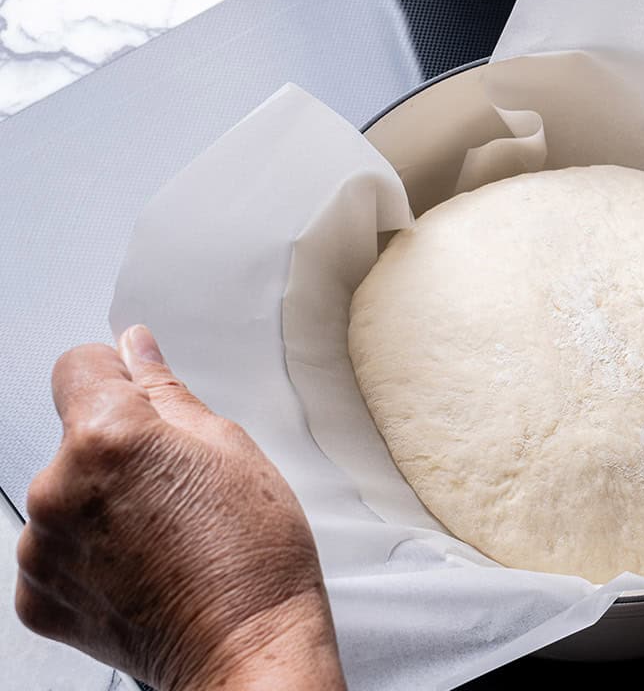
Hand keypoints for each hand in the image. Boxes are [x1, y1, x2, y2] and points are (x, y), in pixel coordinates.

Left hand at [16, 325, 345, 690]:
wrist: (248, 645)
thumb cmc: (254, 555)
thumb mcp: (230, 447)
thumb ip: (167, 392)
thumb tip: (136, 350)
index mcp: (107, 437)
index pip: (76, 365)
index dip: (116, 376)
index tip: (141, 399)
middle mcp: (58, 489)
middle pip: (76, 438)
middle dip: (119, 451)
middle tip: (179, 488)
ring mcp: (41, 548)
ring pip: (66, 496)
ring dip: (102, 504)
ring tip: (165, 533)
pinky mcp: (37, 597)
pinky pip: (57, 550)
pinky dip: (90, 555)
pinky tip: (141, 566)